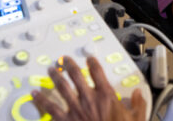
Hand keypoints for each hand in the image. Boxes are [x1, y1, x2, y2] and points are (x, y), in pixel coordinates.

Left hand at [32, 56, 146, 120]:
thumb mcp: (136, 119)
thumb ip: (138, 104)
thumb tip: (137, 94)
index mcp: (106, 96)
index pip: (97, 72)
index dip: (92, 62)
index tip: (89, 58)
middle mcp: (89, 99)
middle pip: (76, 76)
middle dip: (69, 65)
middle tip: (64, 60)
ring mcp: (76, 110)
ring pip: (62, 88)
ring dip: (56, 77)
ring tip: (52, 70)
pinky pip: (51, 108)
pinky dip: (41, 100)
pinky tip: (35, 94)